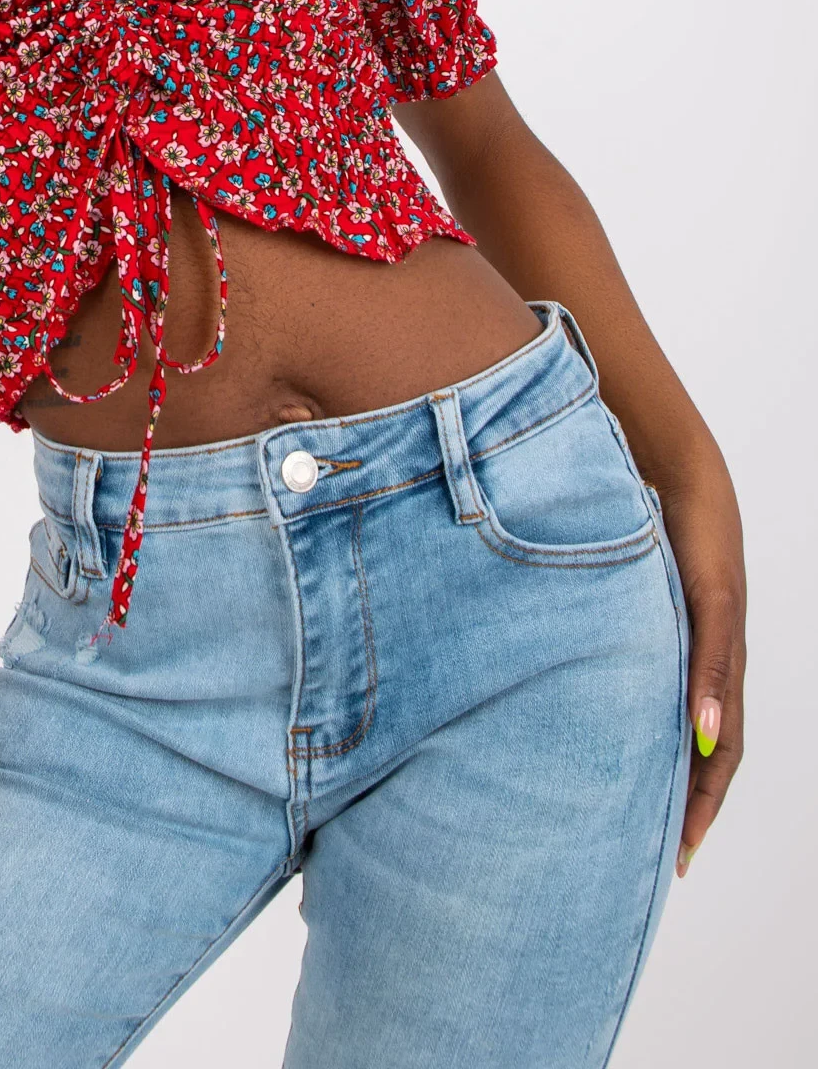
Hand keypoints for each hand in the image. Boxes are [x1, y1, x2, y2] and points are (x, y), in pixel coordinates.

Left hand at [656, 439, 745, 877]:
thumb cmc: (696, 536)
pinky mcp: (653, 623)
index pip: (720, 758)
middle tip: (649, 852)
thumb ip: (713, 665)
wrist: (676, 473)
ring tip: (625, 806)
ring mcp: (680, 644)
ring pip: (674, 722)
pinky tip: (607, 730)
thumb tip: (708, 738)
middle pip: (700, 751)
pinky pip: (651, 685)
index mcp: (722, 669)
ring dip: (658, 765)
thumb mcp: (710, 603)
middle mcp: (704, 663)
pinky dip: (638, 719)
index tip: (680, 855)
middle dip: (680, 803)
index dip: (702, 807)